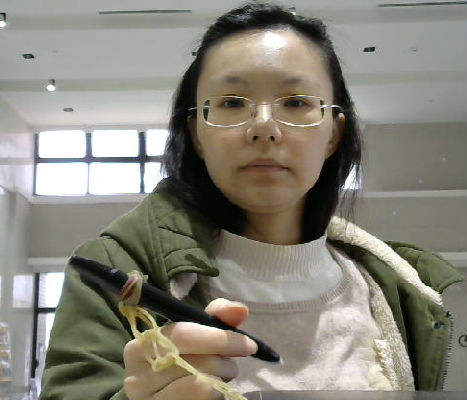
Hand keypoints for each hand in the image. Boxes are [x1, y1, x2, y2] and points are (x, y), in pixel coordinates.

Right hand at [123, 298, 256, 399]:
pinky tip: (211, 392)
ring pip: (198, 386)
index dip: (218, 338)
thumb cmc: (181, 359)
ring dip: (220, 380)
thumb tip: (240, 309)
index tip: (248, 344)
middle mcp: (137, 374)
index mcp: (142, 345)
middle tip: (231, 365)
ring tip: (219, 378)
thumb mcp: (194, 335)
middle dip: (222, 362)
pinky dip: (213, 396)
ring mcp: (146, 399)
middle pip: (194, 361)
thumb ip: (216, 317)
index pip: (183, 334)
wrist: (161, 395)